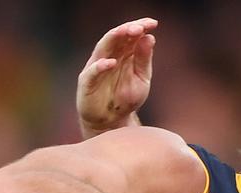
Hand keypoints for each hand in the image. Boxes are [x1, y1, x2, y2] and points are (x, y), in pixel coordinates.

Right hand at [77, 17, 156, 136]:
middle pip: (116, 38)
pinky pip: (92, 72)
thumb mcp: (141, 79)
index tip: (153, 23)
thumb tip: (150, 37)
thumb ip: (144, 60)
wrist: (111, 122)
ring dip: (114, 39)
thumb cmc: (125, 98)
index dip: (140, 27)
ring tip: (126, 32)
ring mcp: (96, 68)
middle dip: (127, 30)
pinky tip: (111, 62)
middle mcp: (108, 56)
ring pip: (103, 48)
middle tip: (140, 27)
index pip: (129, 35)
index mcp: (122, 54)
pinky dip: (101, 66)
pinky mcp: (87, 82)